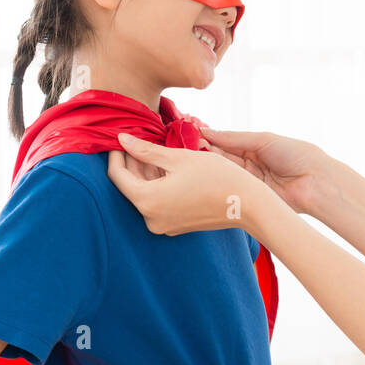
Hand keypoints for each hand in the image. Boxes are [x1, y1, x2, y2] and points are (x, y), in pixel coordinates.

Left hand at [107, 133, 263, 235]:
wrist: (247, 204)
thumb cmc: (216, 177)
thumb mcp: (178, 158)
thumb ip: (146, 149)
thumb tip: (121, 139)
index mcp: (147, 201)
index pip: (118, 176)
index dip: (116, 155)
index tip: (120, 138)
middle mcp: (151, 219)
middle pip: (131, 186)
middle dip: (133, 162)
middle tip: (140, 139)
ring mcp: (164, 225)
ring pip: (145, 194)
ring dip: (147, 173)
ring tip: (156, 150)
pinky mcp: (176, 226)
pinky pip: (158, 203)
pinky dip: (159, 186)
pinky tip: (169, 168)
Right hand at [196, 127, 326, 215]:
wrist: (315, 181)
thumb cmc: (295, 154)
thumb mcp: (263, 139)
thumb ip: (233, 138)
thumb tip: (206, 131)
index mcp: (255, 148)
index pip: (226, 142)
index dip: (209, 139)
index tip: (189, 135)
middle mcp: (250, 165)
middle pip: (221, 157)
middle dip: (205, 152)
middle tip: (185, 147)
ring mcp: (249, 181)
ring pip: (223, 172)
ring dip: (209, 166)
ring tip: (192, 158)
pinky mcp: (250, 197)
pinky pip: (231, 187)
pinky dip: (218, 181)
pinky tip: (204, 175)